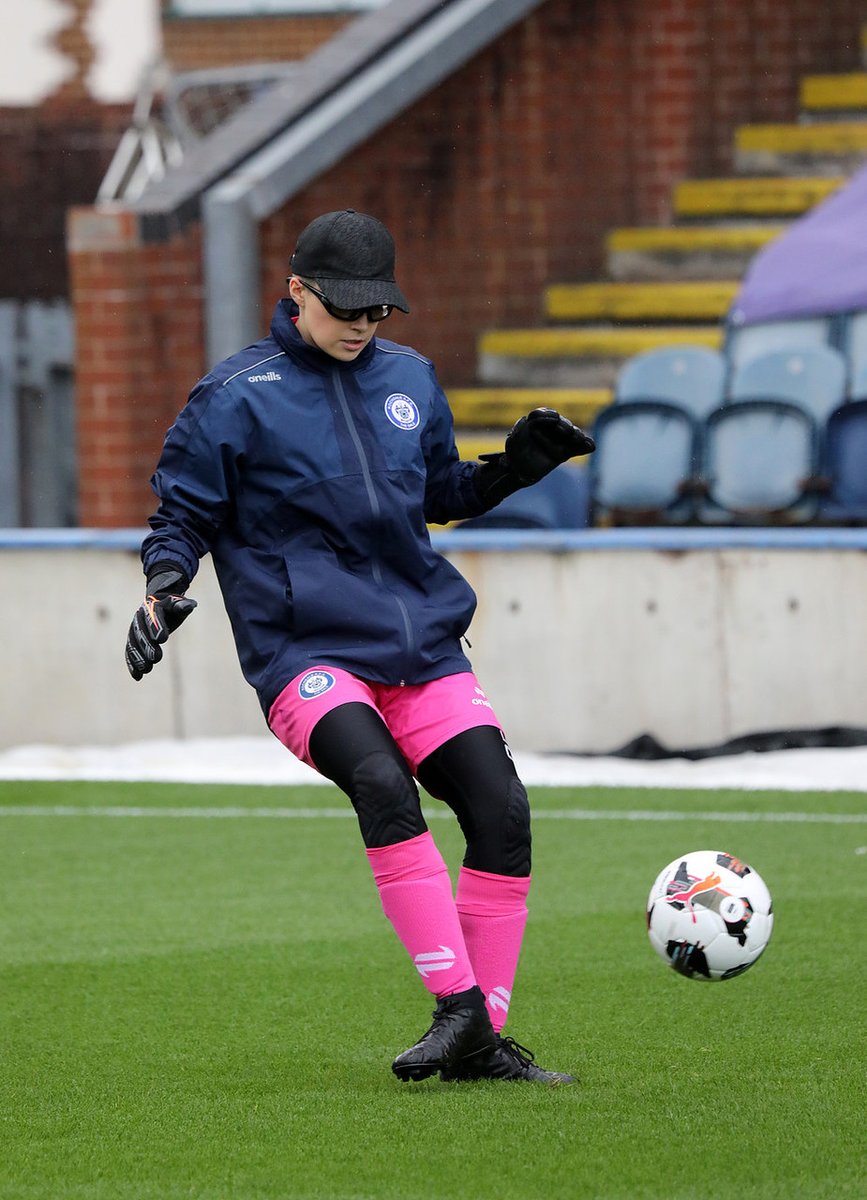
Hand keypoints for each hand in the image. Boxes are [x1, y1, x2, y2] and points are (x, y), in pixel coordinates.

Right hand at [125, 565, 195, 680]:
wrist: (158, 605)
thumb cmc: (173, 607)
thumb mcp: (179, 605)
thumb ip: (183, 606)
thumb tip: (187, 606)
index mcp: (152, 607)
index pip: (153, 617)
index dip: (157, 627)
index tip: (163, 639)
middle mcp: (139, 618)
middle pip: (140, 632)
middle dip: (147, 646)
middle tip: (156, 658)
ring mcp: (133, 629)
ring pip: (133, 644)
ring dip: (138, 657)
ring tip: (146, 669)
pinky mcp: (132, 640)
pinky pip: (130, 652)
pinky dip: (132, 664)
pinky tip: (137, 676)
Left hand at [504, 408, 594, 484]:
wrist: (521, 471)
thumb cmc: (516, 455)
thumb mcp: (512, 443)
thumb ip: (517, 432)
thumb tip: (524, 419)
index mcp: (535, 422)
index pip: (541, 414)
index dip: (547, 415)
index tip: (555, 418)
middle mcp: (550, 427)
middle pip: (560, 423)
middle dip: (565, 426)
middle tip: (567, 431)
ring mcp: (559, 439)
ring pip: (571, 434)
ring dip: (577, 435)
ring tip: (579, 439)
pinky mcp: (566, 451)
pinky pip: (577, 447)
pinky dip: (585, 446)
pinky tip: (591, 446)